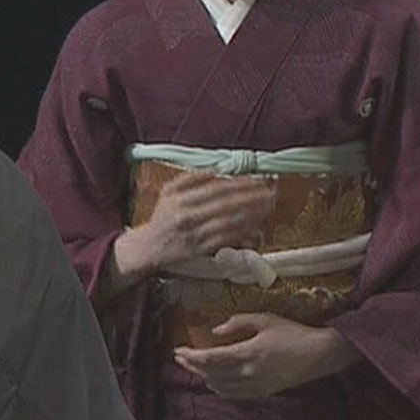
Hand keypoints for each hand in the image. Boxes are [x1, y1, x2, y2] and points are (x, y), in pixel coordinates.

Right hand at [114, 173, 275, 280]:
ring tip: (268, 206)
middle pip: (226, 205)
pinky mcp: (200, 250)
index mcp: (181, 199)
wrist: (148, 247)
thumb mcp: (168, 191)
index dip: (240, 184)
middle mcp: (187, 216)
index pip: (217, 188)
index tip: (258, 180)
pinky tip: (256, 226)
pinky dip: (242, 233)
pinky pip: (226, 240)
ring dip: (252, 214)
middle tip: (271, 191)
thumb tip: (215, 170)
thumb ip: (190, 178)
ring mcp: (194, 234)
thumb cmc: (162, 217)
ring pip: (229, 223)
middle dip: (252, 197)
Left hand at [172, 313, 360, 397]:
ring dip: (204, 377)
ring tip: (195, 367)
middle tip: (181, 358)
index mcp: (248, 352)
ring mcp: (256, 385)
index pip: (210, 358)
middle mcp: (249, 372)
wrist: (322, 354)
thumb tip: (215, 330)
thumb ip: (238, 322)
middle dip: (192, 366)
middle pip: (210, 373)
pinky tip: (215, 382)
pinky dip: (220, 388)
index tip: (178, 350)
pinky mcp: (264, 392)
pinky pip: (234, 395)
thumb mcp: (265, 319)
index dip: (190, 356)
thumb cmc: (294, 333)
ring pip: (220, 386)